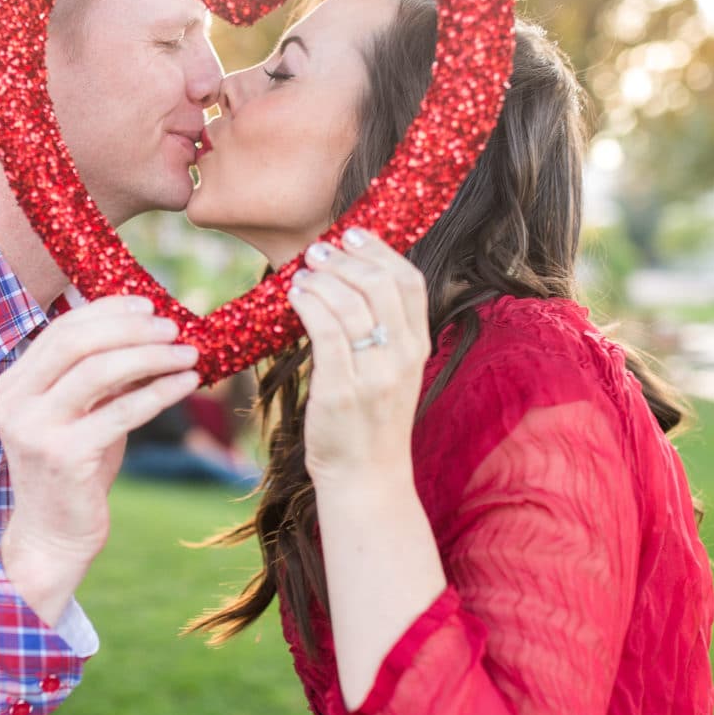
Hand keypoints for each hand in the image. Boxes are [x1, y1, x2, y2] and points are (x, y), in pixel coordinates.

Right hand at [0, 295, 199, 621]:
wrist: (53, 536)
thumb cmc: (75, 471)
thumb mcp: (82, 414)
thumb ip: (101, 375)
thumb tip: (151, 330)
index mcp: (13, 384)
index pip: (61, 329)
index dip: (108, 310)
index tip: (148, 305)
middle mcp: (15, 402)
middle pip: (77, 342)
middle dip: (131, 328)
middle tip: (173, 327)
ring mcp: (36, 429)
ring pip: (99, 371)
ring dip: (151, 356)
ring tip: (187, 354)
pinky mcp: (65, 457)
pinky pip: (121, 412)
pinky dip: (159, 392)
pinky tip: (186, 384)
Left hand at [287, 228, 430, 485]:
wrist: (366, 478)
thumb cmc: (370, 423)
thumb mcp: (391, 372)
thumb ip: (383, 331)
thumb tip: (350, 281)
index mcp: (418, 347)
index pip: (409, 281)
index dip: (379, 251)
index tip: (352, 236)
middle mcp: (402, 357)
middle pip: (380, 283)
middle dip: (346, 258)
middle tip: (318, 250)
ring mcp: (374, 374)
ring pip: (350, 303)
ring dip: (321, 278)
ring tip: (303, 274)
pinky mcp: (342, 390)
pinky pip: (325, 331)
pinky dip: (308, 304)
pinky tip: (295, 296)